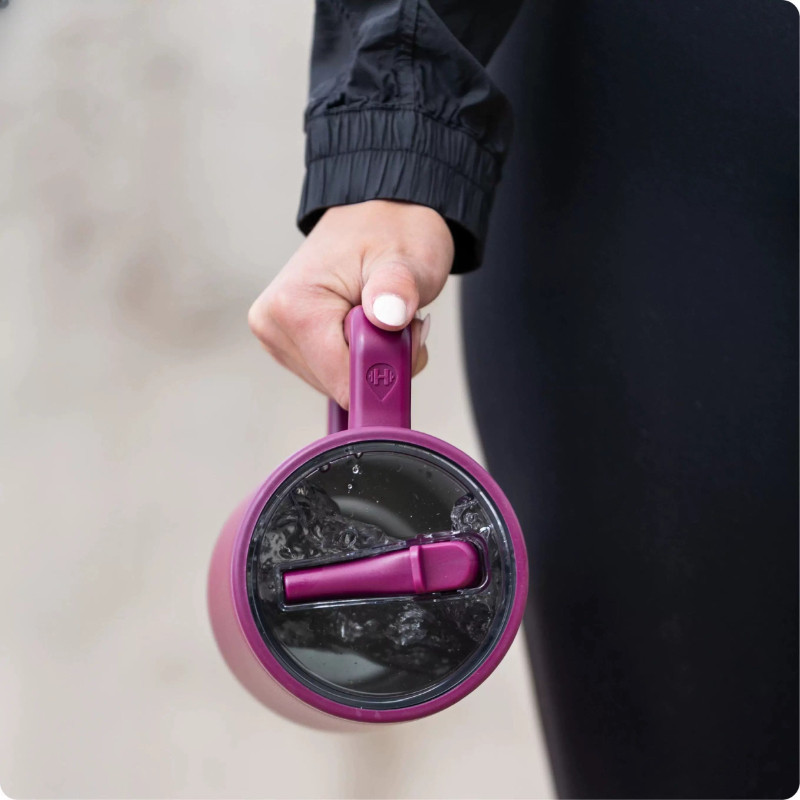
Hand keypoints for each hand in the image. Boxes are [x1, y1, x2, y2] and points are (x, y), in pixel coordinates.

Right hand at [248, 200, 453, 408]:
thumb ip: (398, 290)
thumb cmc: (392, 232)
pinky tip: (364, 323)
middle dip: (379, 362)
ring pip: (338, 384)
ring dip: (372, 358)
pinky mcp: (288, 344)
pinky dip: (359, 356)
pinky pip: (333, 374)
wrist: (378, 213)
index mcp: (293, 305)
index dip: (384, 370)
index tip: (405, 336)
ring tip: (379, 313)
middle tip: (396, 318)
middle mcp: (274, 324)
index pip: (342, 381)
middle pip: (339, 387)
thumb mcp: (406, 257)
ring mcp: (277, 336)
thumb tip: (389, 317)